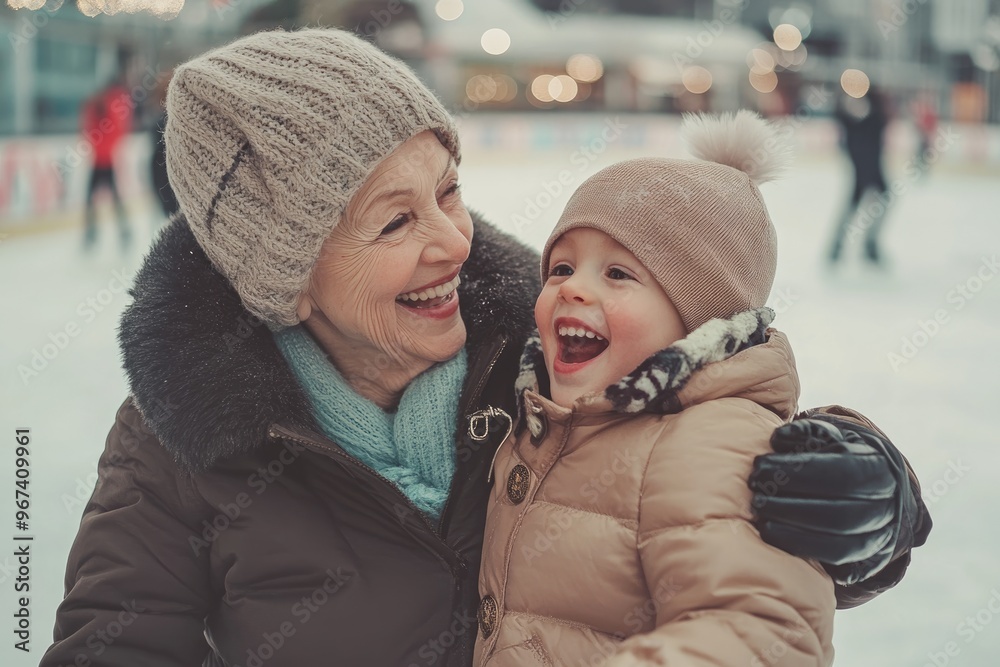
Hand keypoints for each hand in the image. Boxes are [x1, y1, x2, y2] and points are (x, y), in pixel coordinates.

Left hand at [748, 414, 926, 586]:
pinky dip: (799, 546)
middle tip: (756, 495)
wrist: (875, 489)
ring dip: (792, 529)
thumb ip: (809, 433)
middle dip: (791, 505)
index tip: (760, 465)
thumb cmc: (841, 457)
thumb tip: (780, 438)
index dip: (798, 471)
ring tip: (759, 515)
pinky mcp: (867, 556)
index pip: (841, 472)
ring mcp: (880, 534)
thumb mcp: (832, 437)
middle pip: (839, 512)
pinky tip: (769, 532)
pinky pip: (834, 558)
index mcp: (877, 468)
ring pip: (838, 540)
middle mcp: (885, 504)